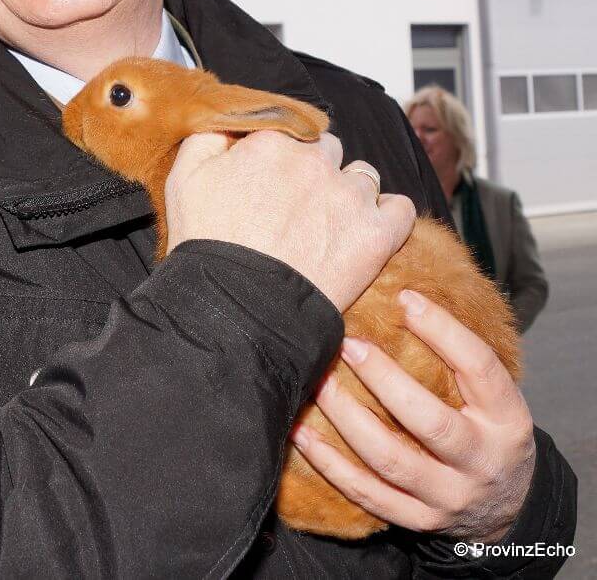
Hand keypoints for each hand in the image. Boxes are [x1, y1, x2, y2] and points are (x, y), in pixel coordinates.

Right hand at [165, 130, 414, 311]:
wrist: (236, 306)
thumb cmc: (206, 245)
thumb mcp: (184, 179)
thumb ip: (207, 137)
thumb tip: (229, 123)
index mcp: (271, 141)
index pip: (287, 128)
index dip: (279, 153)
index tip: (270, 179)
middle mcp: (315, 159)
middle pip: (327, 149)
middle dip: (315, 170)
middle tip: (296, 206)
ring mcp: (350, 195)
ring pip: (364, 176)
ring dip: (350, 193)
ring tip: (328, 225)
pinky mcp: (377, 233)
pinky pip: (400, 209)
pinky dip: (389, 216)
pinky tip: (370, 229)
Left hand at [291, 290, 535, 540]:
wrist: (506, 504)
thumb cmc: (486, 426)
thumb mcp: (491, 394)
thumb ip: (457, 353)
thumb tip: (405, 289)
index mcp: (507, 420)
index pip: (481, 370)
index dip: (444, 331)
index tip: (405, 298)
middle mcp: (481, 461)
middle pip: (432, 424)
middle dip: (385, 382)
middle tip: (348, 343)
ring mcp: (448, 496)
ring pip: (391, 461)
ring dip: (348, 419)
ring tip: (318, 381)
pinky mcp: (417, 519)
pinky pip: (366, 493)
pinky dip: (330, 464)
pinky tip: (301, 431)